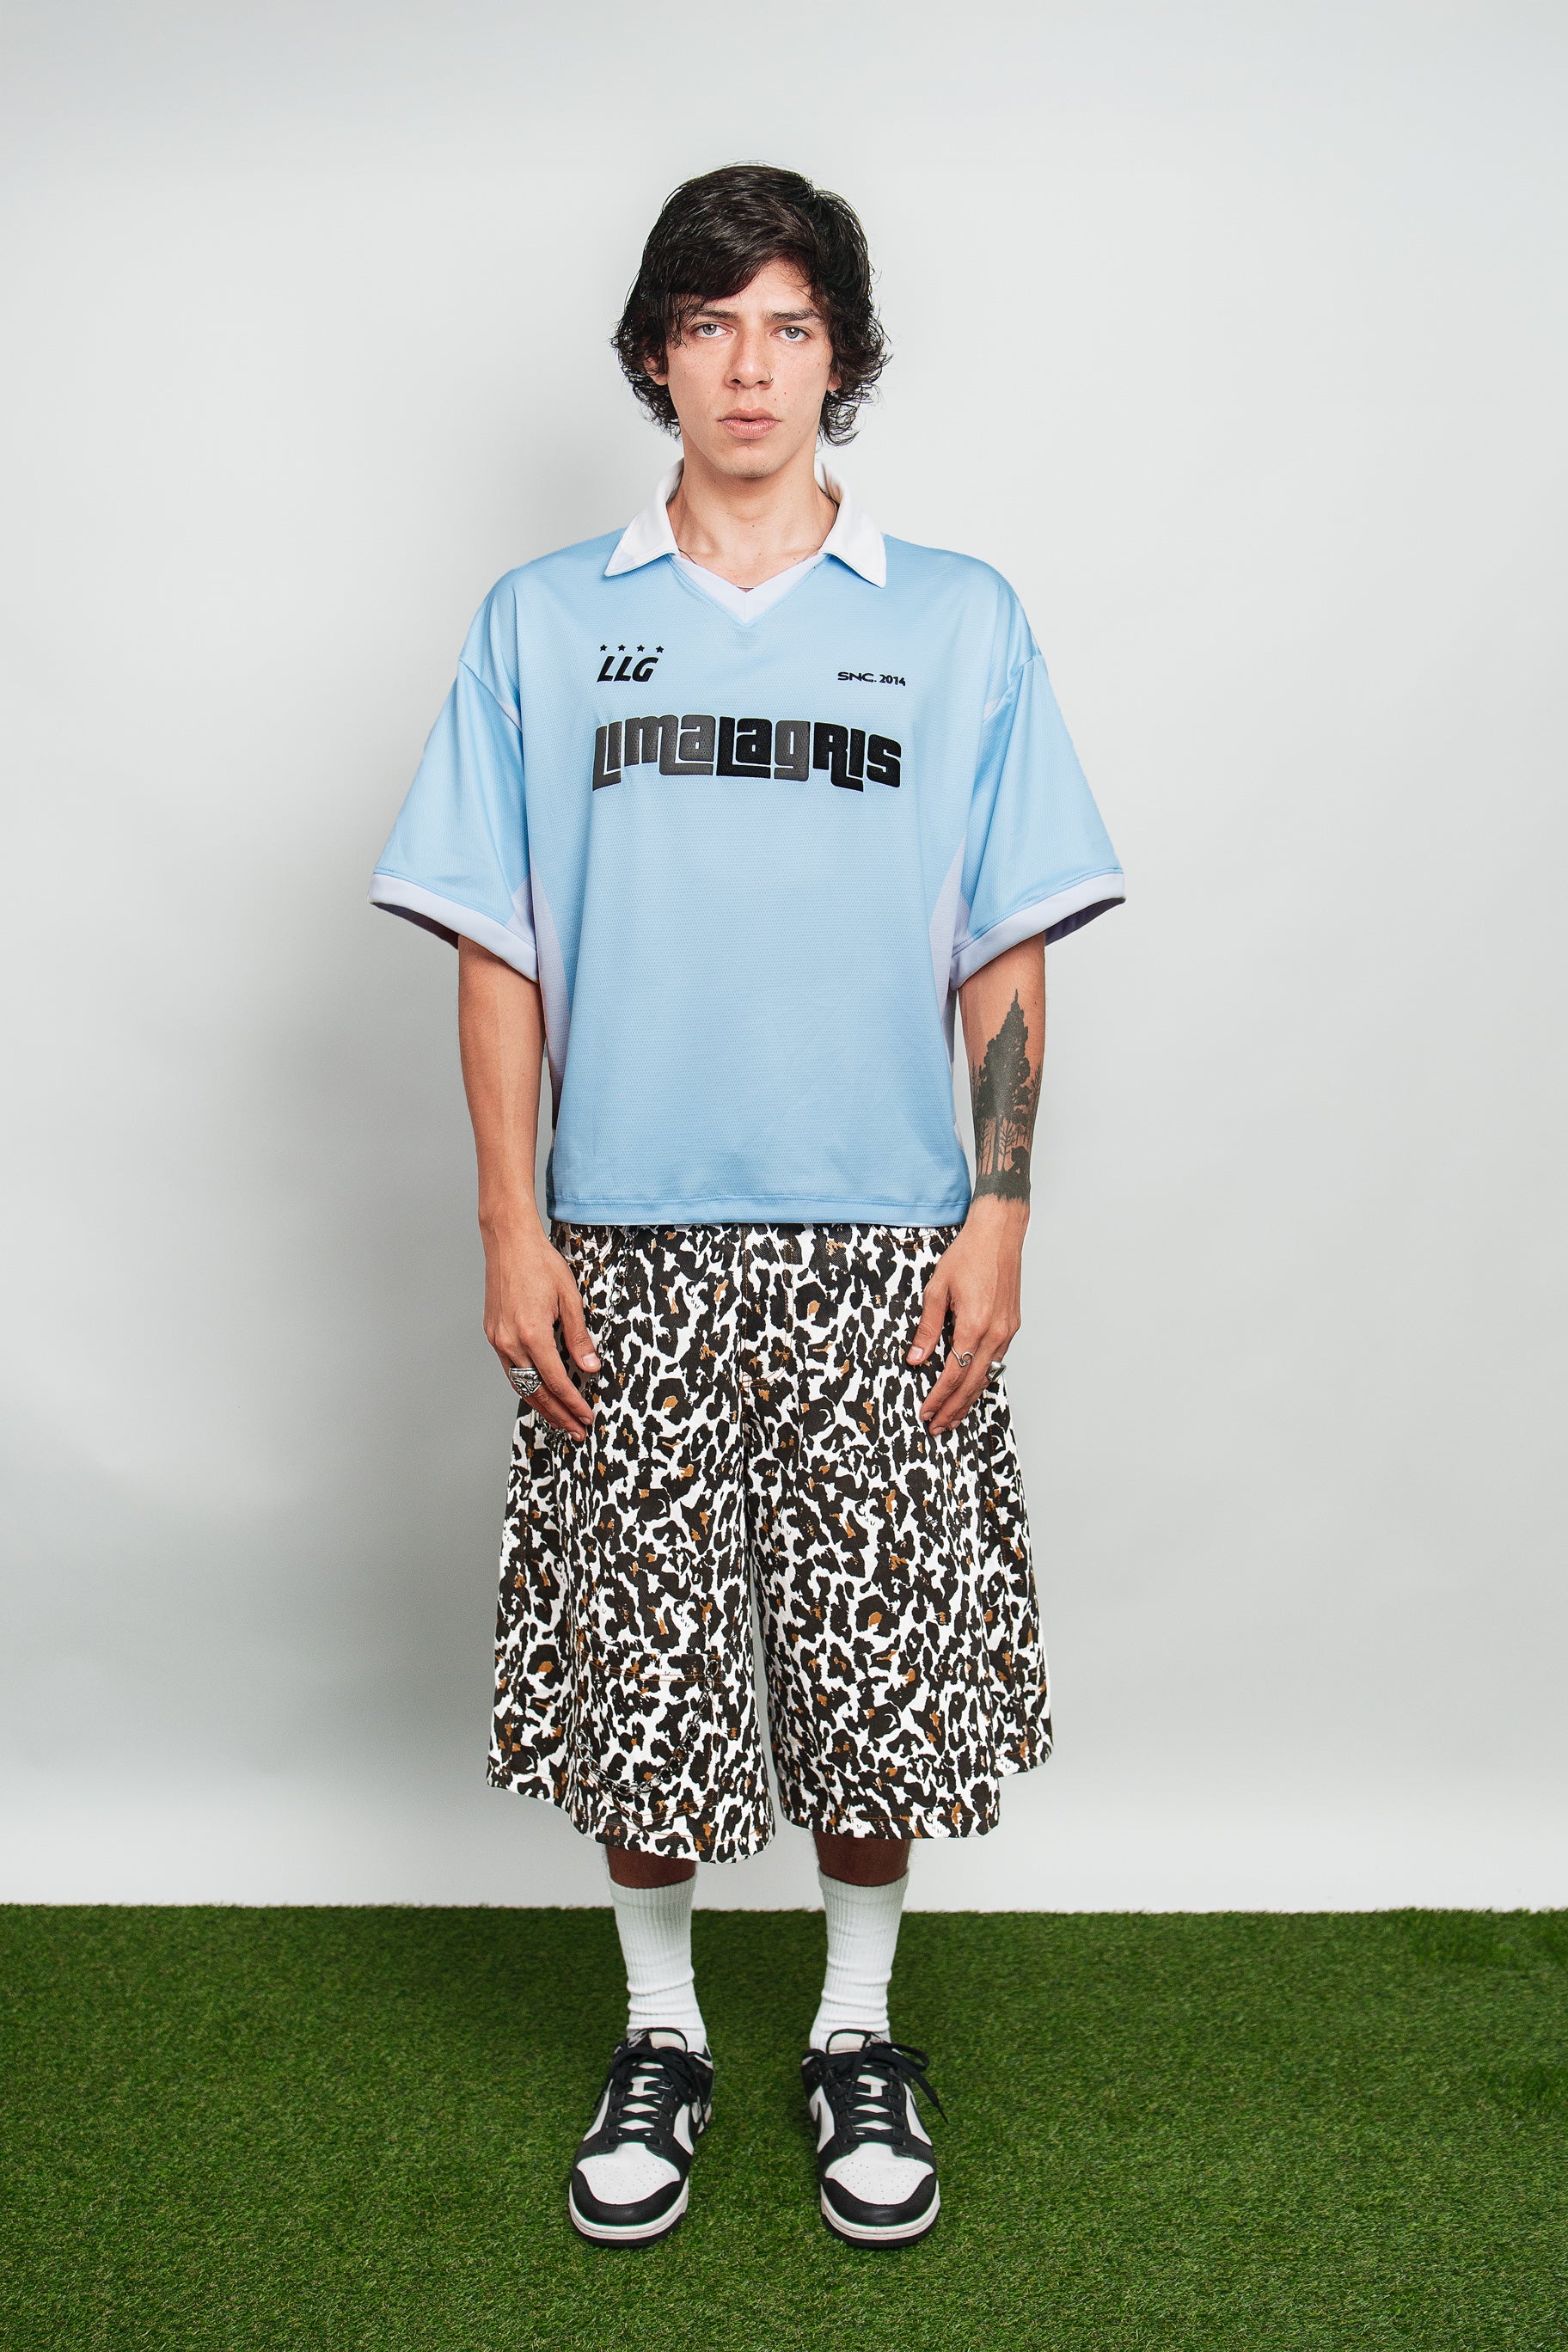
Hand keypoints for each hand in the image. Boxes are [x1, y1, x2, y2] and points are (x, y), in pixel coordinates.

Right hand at [482, 1220, 598, 1441]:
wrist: (508, 1242)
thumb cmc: (541, 1264)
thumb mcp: (570, 1299)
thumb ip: (579, 1338)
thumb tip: (590, 1369)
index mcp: (532, 1335)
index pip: (556, 1382)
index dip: (573, 1403)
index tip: (587, 1417)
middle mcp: (510, 1342)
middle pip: (536, 1391)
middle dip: (557, 1415)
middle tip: (576, 1432)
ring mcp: (498, 1339)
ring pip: (520, 1385)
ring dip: (541, 1406)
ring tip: (559, 1421)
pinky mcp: (493, 1334)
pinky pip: (510, 1370)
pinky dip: (526, 1386)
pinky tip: (539, 1393)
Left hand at [907, 1199, 1024, 1433]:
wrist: (999, 1234)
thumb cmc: (967, 1255)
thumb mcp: (937, 1290)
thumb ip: (927, 1328)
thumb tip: (915, 1359)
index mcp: (973, 1325)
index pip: (954, 1374)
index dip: (939, 1397)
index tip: (925, 1412)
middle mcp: (995, 1333)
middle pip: (973, 1383)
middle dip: (954, 1409)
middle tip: (937, 1427)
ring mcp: (1007, 1331)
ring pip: (987, 1376)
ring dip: (969, 1399)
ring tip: (953, 1417)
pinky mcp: (1011, 1325)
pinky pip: (997, 1361)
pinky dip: (982, 1379)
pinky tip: (971, 1387)